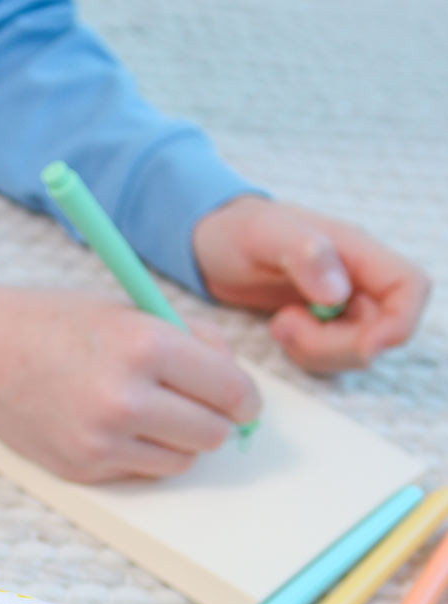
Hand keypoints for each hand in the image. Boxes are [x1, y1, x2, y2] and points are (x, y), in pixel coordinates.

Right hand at [0, 282, 259, 484]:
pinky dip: (145, 453)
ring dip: (182, 441)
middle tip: (204, 407)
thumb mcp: (130, 310)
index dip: (245, 397)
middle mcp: (127, 398)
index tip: (243, 400)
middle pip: (213, 433)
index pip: (230, 390)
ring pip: (183, 460)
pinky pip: (143, 471)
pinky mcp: (84, 468)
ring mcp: (103, 440)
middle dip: (217, 420)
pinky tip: (123, 427)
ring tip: (158, 415)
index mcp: (146, 345)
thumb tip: (237, 383)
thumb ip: (190, 342)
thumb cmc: (57, 324)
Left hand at [193, 195, 431, 372]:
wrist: (211, 245)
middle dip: (337, 346)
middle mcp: (357, 278)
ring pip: (356, 349)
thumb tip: (338, 293)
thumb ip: (302, 255)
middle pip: (382, 330)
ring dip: (317, 352)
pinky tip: (279, 330)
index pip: (409, 288)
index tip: (364, 346)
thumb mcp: (261, 235)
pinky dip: (306, 355)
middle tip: (285, 326)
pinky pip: (330, 355)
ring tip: (278, 324)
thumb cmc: (236, 231)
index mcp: (355, 251)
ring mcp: (341, 304)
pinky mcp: (320, 324)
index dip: (399, 324)